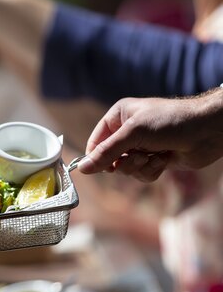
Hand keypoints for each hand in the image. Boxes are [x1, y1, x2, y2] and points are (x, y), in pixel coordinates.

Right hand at [78, 89, 222, 181]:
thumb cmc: (170, 122)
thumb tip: (82, 169)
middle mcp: (128, 131)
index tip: (101, 167)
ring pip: (126, 169)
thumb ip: (107, 152)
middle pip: (110, 159)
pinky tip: (165, 159)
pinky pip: (141, 174)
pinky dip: (152, 170)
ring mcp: (141, 146)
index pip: (96, 142)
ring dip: (140, 166)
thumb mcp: (133, 133)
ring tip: (156, 155)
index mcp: (119, 117)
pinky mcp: (154, 159)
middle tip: (139, 155)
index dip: (97, 156)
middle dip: (125, 161)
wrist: (208, 130)